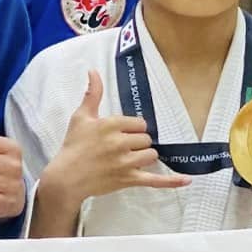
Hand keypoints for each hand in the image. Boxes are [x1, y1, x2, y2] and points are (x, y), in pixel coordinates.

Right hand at [40, 71, 191, 208]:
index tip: (121, 134)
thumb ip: (92, 94)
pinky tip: (186, 180)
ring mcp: (126, 162)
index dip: (133, 129)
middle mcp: (120, 143)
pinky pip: (155, 180)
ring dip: (144, 156)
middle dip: (137, 143)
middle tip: (120, 148)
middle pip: (146, 139)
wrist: (66, 178)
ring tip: (128, 159)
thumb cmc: (73, 146)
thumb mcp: (81, 117)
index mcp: (111, 125)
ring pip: (151, 154)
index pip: (140, 123)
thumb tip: (94, 71)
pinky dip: (171, 181)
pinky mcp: (128, 179)